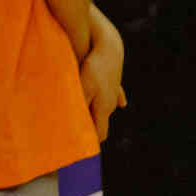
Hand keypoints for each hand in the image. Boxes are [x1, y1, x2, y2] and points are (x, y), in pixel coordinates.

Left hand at [79, 13, 126, 140]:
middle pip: (102, 123)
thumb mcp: (81, 88)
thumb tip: (73, 127)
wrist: (110, 45)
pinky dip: (116, 99)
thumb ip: (77, 107)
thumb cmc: (92, 68)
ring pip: (108, 109)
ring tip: (89, 122)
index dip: (91, 143)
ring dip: (98, 116)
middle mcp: (111, 103)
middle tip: (79, 138)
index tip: (80, 150)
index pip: (99, 133)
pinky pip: (116, 93)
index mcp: (103, 109)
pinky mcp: (115, 80)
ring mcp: (114, 91)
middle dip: (93, 131)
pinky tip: (121, 103)